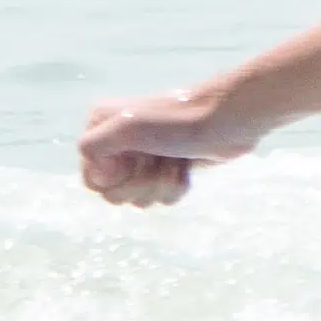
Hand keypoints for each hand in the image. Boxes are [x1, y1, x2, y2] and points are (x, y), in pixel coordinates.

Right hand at [75, 83, 251, 204]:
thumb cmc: (178, 122)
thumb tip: (99, 177)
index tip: (134, 159)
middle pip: (115, 195)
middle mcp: (116, 143)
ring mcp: (142, 157)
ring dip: (161, 185)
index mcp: (99, 128)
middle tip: (159, 159)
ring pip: (139, 199)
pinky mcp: (166, 169)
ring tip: (175, 161)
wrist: (228, 121)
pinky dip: (175, 188)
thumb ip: (94, 147)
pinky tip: (185, 168)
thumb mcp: (127, 128)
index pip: (92, 180)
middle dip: (142, 183)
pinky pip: (160, 198)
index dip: (116, 180)